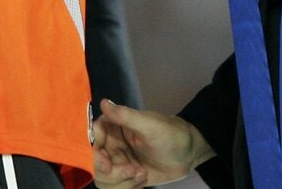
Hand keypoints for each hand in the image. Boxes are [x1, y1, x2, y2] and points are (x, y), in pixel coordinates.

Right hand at [92, 99, 214, 187]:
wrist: (189, 154)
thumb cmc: (171, 134)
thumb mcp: (149, 125)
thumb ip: (125, 116)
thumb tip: (103, 102)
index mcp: (115, 126)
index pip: (92, 138)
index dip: (94, 152)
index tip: (106, 160)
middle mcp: (113, 144)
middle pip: (95, 163)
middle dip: (112, 172)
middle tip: (132, 170)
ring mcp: (119, 161)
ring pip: (103, 179)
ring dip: (121, 182)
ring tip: (141, 174)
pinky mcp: (125, 176)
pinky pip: (114, 187)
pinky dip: (127, 187)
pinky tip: (143, 179)